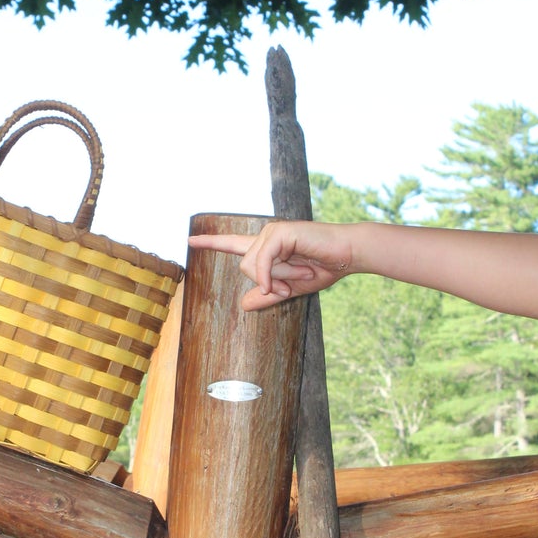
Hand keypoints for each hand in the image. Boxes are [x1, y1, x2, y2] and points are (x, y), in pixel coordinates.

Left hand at [187, 221, 357, 309]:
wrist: (347, 256)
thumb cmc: (323, 268)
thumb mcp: (291, 289)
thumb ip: (268, 296)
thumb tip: (243, 305)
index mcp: (266, 248)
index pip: (232, 244)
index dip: (211, 242)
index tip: (190, 238)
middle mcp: (265, 237)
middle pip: (244, 267)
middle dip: (268, 283)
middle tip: (293, 284)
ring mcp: (272, 232)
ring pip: (253, 266)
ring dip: (279, 278)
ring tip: (304, 271)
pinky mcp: (280, 232)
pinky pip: (263, 261)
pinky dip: (272, 275)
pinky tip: (293, 277)